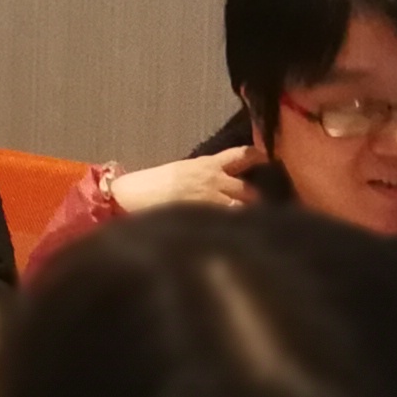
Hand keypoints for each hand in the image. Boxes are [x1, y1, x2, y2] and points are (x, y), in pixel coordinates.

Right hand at [110, 146, 262, 216]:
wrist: (128, 197)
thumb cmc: (148, 186)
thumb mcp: (180, 173)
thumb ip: (204, 178)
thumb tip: (220, 188)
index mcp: (208, 164)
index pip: (243, 155)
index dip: (259, 160)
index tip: (269, 165)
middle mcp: (215, 180)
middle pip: (251, 190)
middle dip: (257, 203)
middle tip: (260, 213)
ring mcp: (212, 201)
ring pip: (244, 210)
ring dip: (248, 219)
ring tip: (252, 231)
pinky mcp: (204, 218)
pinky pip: (228, 225)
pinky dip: (235, 231)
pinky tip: (237, 241)